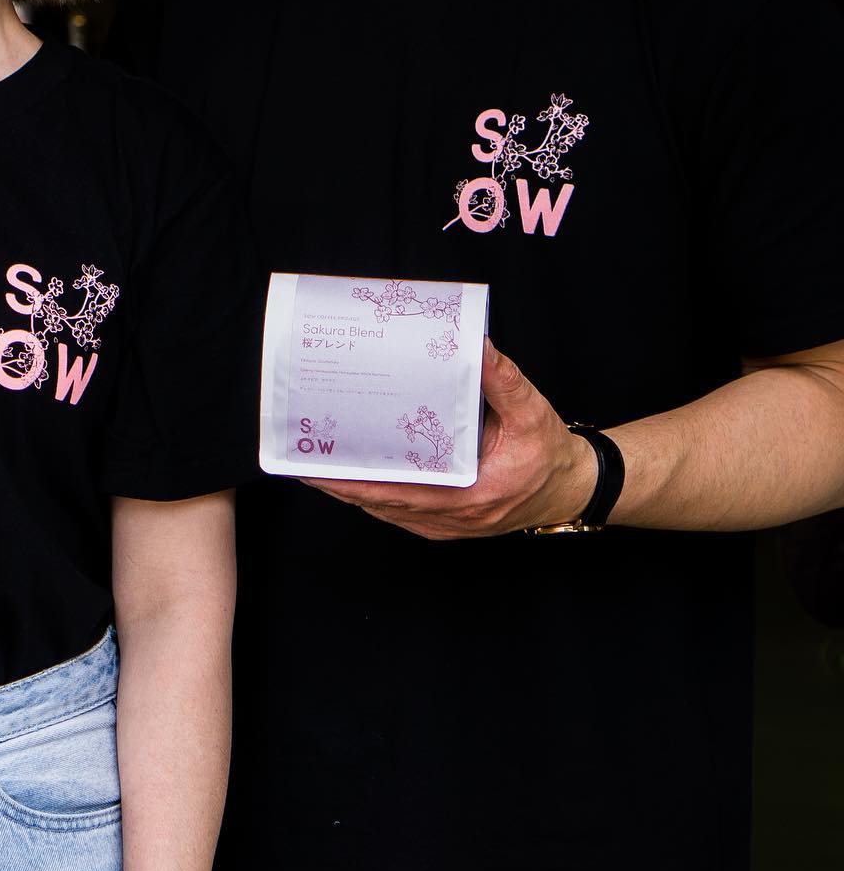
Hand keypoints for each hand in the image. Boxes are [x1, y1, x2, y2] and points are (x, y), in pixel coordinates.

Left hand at [301, 341, 596, 538]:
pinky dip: (370, 492)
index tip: (317, 465)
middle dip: (338, 480)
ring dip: (349, 487)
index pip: (396, 493)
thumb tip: (478, 346)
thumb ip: (504, 382)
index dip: (353, 483)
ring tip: (314, 457)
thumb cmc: (548, 453)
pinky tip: (350, 470)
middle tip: (300, 453)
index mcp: (469, 496)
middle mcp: (450, 517)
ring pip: (383, 508)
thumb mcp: (532, 413)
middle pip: (379, 502)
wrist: (569, 487)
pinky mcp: (442, 521)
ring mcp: (444, 524)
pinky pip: (396, 510)